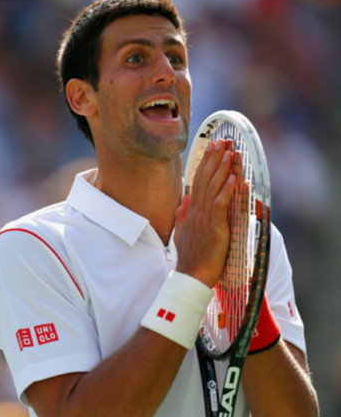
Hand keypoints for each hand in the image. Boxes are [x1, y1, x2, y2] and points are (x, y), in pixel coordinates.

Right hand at [174, 139, 236, 287]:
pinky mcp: (215, 228)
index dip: (205, 162)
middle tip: (222, 141)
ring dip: (222, 169)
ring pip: (214, 188)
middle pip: (205, 179)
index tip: (211, 146)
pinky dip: (227, 192)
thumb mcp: (183, 231)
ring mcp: (205, 219)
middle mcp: (196, 211)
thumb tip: (184, 198)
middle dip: (214, 159)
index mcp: (190, 210)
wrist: (192, 276)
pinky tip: (233, 179)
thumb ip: (183, 213)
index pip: (198, 180)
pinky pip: (221, 206)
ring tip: (230, 152)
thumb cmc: (190, 257)